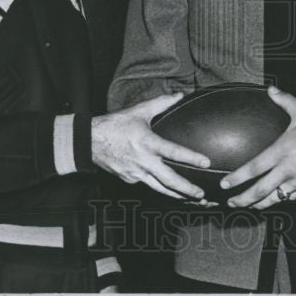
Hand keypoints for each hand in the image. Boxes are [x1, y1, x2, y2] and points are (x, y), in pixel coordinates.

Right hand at [91, 94, 209, 199]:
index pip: (174, 152)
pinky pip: (147, 184)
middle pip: (169, 180)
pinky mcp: (129, 179)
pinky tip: (170, 191)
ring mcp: (135, 173)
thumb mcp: (139, 111)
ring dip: (177, 196)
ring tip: (191, 201)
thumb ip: (161, 103)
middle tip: (202, 195)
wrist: (89, 141)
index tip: (206, 163)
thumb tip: (179, 95)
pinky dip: (159, 189)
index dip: (191, 158)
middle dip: (187, 189)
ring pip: (160, 188)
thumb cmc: (115, 124)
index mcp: (148, 143)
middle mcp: (143, 161)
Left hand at [220, 86, 295, 208]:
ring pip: (273, 199)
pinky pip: (289, 198)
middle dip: (243, 199)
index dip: (237, 178)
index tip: (225, 185)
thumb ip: (285, 101)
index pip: (254, 168)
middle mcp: (286, 169)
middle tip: (231, 203)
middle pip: (259, 190)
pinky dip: (279, 201)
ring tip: (248, 207)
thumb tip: (271, 89)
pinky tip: (273, 202)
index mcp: (282, 151)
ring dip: (258, 205)